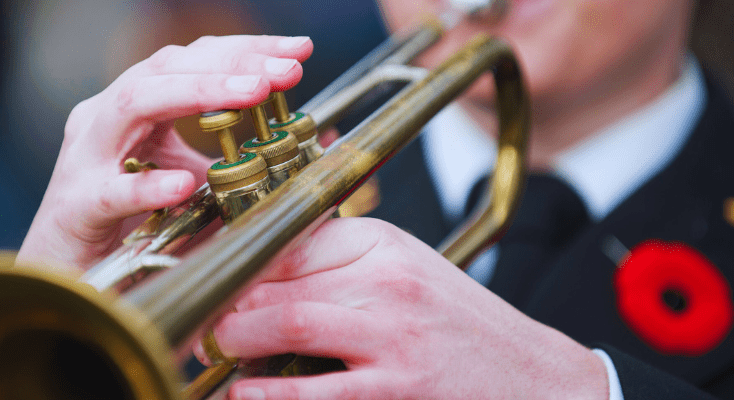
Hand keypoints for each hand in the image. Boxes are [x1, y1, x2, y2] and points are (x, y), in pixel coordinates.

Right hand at [17, 35, 312, 270]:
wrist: (70, 278)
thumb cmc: (129, 228)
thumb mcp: (192, 185)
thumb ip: (232, 163)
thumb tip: (302, 144)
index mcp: (137, 110)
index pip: (192, 61)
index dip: (245, 50)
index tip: (297, 50)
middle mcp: (108, 120)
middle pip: (167, 67)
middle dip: (232, 62)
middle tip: (286, 67)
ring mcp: (86, 158)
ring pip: (134, 103)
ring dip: (197, 93)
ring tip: (252, 93)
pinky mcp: (76, 206)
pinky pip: (110, 190)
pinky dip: (149, 186)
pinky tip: (184, 185)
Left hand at [200, 217, 608, 399]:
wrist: (532, 376)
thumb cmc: (458, 323)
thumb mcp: (406, 268)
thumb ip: (340, 258)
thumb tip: (264, 255)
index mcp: (383, 244)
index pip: (288, 239)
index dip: (234, 258)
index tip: (204, 273)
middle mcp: (386, 281)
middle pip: (279, 280)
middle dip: (225, 303)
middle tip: (202, 321)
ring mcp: (391, 337)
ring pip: (286, 324)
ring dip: (235, 341)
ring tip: (215, 351)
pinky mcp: (394, 389)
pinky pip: (310, 391)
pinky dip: (266, 393)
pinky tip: (245, 393)